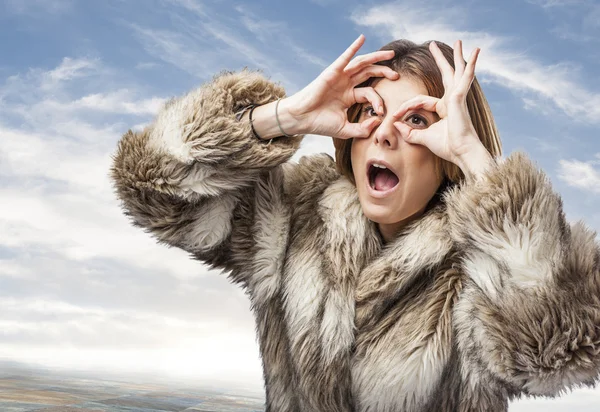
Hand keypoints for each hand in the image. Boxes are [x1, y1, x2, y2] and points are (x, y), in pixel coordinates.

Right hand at [285, 34, 398, 138]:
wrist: (302, 119)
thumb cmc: (320, 124)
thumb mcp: (345, 130)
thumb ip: (362, 129)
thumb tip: (378, 121)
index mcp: (349, 96)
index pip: (370, 93)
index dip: (378, 102)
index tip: (380, 113)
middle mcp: (346, 84)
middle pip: (369, 73)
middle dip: (384, 71)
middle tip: (396, 75)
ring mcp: (340, 77)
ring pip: (361, 63)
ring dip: (376, 57)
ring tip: (390, 54)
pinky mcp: (332, 72)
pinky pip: (345, 57)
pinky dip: (354, 47)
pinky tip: (362, 39)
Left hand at [391, 40, 492, 175]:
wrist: (462, 152)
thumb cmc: (447, 146)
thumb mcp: (423, 138)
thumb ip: (410, 132)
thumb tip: (396, 126)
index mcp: (444, 107)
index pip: (420, 100)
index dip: (405, 107)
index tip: (394, 116)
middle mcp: (452, 99)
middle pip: (446, 74)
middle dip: (440, 60)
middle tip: (433, 45)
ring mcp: (457, 97)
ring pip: (457, 71)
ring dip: (457, 56)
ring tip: (459, 41)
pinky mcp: (459, 98)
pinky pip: (463, 78)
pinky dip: (470, 66)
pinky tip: (474, 53)